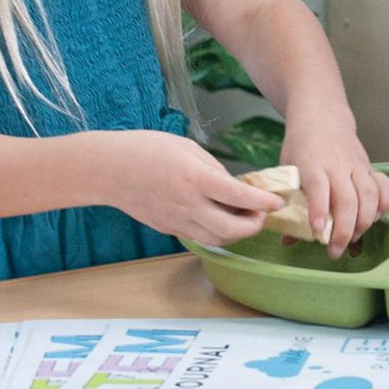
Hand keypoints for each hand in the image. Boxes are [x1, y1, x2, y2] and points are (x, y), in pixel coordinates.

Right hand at [97, 130, 284, 245]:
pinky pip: (199, 237)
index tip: (278, 201)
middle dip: (255, 225)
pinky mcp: (168, 228)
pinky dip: (217, 234)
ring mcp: (177, 221)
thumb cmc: (148, 149)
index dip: (264, 202)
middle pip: (232, 229)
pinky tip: (222, 220)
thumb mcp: (189, 148)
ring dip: (237, 234)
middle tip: (265, 214)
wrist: (110, 169)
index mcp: (197, 179)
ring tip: (247, 219)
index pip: (240, 198)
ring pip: (217, 239)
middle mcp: (189, 205)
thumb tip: (233, 186)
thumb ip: (214, 169)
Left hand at [279, 106, 388, 258]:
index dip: (319, 210)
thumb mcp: (287, 168)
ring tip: (354, 238)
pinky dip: (384, 204)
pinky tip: (376, 218)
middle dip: (344, 229)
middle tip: (335, 251)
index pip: (318, 186)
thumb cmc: (301, 146)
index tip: (318, 232)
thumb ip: (290, 202)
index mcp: (312, 163)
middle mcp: (337, 164)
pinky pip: (383, 185)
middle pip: (347, 198)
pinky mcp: (368, 166)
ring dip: (364, 222)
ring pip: (368, 195)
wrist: (321, 115)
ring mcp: (356, 165)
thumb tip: (287, 239)